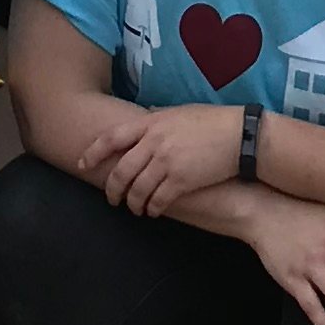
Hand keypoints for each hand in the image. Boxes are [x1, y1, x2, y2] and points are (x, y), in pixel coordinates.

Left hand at [96, 102, 246, 217]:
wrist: (240, 135)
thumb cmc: (212, 121)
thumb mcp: (179, 113)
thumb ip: (157, 120)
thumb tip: (144, 122)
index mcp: (150, 123)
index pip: (111, 138)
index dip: (93, 152)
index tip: (83, 164)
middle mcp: (154, 142)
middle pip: (121, 170)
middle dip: (112, 189)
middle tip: (112, 199)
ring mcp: (167, 162)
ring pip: (137, 189)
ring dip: (133, 203)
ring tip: (135, 209)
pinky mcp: (182, 181)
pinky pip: (158, 200)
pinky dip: (152, 208)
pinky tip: (154, 212)